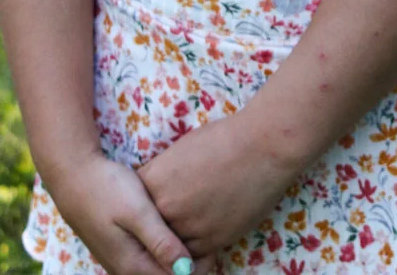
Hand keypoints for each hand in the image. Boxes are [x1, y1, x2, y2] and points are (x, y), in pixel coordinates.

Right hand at [48, 152, 217, 274]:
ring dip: (177, 259)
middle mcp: (127, 270)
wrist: (75, 177)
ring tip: (197, 235)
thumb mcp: (137, 211)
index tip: (214, 250)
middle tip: (210, 243)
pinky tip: (175, 232)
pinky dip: (166, 252)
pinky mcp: (122, 249)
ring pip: (157, 270)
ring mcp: (123, 261)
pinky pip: (149, 260)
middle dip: (189, 266)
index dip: (197, 271)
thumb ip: (160, 241)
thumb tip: (186, 270)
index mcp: (134, 266)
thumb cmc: (107, 189)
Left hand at [135, 110, 304, 258]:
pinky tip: (200, 242)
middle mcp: (164, 208)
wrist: (261, 146)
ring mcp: (187, 227)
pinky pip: (193, 257)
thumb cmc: (224, 139)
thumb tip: (160, 186)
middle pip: (150, 229)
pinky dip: (194, 253)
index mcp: (153, 180)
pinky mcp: (211, 242)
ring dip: (175, 243)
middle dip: (157, 227)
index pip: (135, 203)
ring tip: (183, 236)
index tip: (149, 208)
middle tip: (169, 223)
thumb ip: (165, 174)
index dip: (143, 206)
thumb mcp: (182, 149)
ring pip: (170, 248)